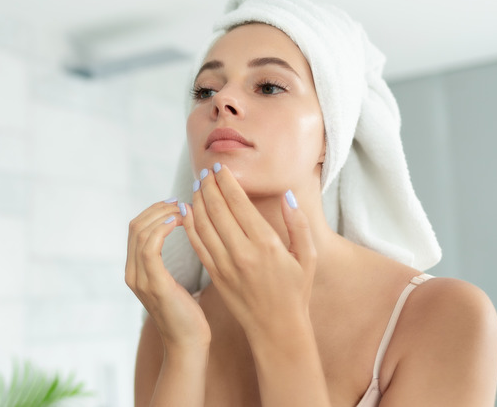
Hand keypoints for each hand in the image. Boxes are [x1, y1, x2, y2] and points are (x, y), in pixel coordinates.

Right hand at [125, 200, 210, 350]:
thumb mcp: (173, 282)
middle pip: (135, 226)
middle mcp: (132, 273)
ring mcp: (140, 279)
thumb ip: (167, 262)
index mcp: (135, 271)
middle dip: (157, 209)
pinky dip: (162, 230)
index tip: (175, 204)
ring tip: (182, 210)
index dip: (153, 211)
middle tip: (180, 202)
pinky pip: (150, 247)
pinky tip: (179, 223)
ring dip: (162, 216)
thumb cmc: (187, 314)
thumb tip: (179, 238)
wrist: (188, 344)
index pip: (136, 229)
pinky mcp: (153, 284)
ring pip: (141, 233)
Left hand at [181, 164, 316, 334]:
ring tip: (197, 186)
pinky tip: (187, 211)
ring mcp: (225, 265)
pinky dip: (190, 225)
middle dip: (209, 187)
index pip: (239, 204)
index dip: (227, 182)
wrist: (277, 328)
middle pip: (217, 210)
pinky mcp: (215, 275)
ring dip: (197, 202)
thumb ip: (298, 225)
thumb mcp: (308, 257)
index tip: (220, 168)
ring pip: (203, 225)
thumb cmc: (296, 290)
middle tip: (205, 172)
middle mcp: (243, 252)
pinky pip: (198, 244)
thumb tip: (288, 196)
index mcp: (267, 244)